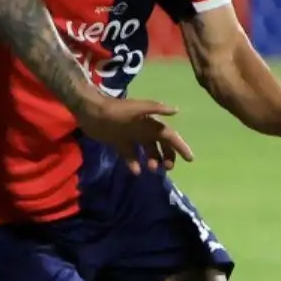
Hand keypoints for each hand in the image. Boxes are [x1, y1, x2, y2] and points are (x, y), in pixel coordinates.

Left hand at [75, 95, 191, 175]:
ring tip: (153, 169)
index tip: (190, 159)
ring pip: (147, 151)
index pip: (169, 136)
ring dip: (153, 160)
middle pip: (161, 144)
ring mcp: (131, 137)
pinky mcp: (118, 143)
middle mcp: (143, 130)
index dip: (180, 146)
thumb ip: (155, 108)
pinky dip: (134, 164)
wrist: (90, 111)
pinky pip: (130, 155)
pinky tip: (137, 172)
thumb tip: (176, 111)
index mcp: (149, 122)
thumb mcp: (136, 108)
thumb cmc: (115, 110)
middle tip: (168, 168)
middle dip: (168, 156)